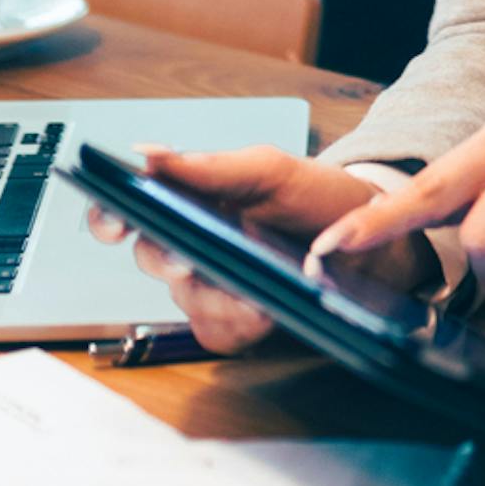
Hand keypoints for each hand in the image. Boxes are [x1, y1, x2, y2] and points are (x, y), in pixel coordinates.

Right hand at [84, 147, 436, 355]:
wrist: (375, 238)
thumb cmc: (319, 196)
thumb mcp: (270, 170)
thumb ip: (208, 167)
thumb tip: (145, 153)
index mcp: (193, 199)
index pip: (131, 208)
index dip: (109, 217)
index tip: (115, 221)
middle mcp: (194, 242)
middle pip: (151, 258)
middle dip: (170, 261)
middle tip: (191, 261)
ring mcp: (214, 284)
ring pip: (185, 302)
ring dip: (217, 298)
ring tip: (254, 289)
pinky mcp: (237, 319)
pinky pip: (215, 333)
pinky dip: (239, 324)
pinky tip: (265, 310)